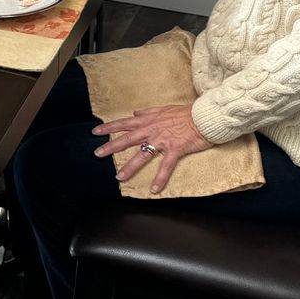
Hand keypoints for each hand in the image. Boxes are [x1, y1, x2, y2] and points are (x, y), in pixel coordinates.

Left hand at [95, 103, 209, 193]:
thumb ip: (147, 112)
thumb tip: (135, 113)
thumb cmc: (185, 113)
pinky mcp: (175, 149)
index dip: (109, 127)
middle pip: (127, 139)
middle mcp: (151, 130)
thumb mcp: (163, 109)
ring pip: (142, 155)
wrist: (204, 116)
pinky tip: (155, 189)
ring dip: (130, 167)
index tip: (95, 132)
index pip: (124, 123)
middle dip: (111, 147)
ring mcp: (162, 140)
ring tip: (119, 177)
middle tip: (97, 154)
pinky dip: (160, 178)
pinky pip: (166, 166)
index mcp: (148, 121)